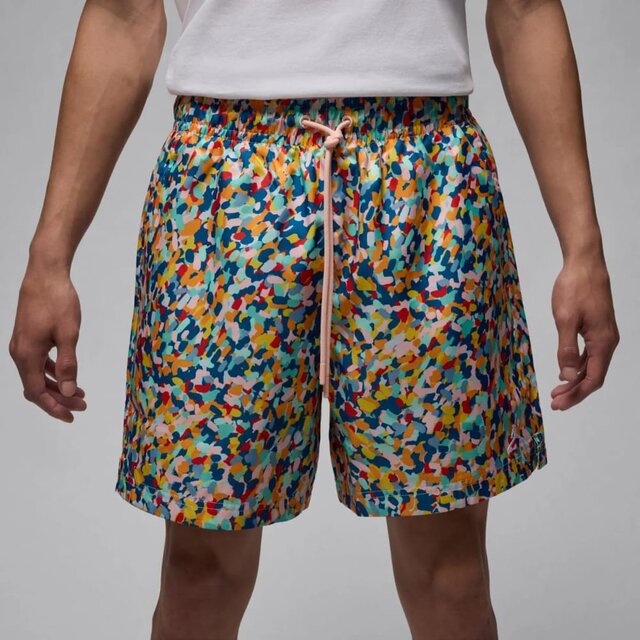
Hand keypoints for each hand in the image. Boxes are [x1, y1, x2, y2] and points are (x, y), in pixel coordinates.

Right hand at [9, 267, 85, 421]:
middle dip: (58, 399)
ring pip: (36, 375)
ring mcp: (22, 345)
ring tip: (79, 393)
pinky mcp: (28, 337)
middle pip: (36, 387)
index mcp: (27, 355)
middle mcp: (19, 353)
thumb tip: (69, 391)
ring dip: (56, 386)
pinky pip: (37, 362)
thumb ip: (68, 365)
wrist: (45, 274)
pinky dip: (51, 372)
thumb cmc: (58, 301)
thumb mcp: (68, 335)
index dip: (54, 407)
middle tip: (82, 405)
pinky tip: (66, 374)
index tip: (73, 415)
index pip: (37, 392)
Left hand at [550, 257, 618, 409]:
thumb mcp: (565, 319)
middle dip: (575, 391)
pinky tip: (567, 370)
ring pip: (592, 366)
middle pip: (593, 376)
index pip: (592, 379)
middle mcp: (608, 341)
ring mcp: (604, 335)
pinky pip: (590, 354)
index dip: (576, 394)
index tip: (559, 403)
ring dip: (575, 380)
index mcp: (603, 342)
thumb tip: (568, 375)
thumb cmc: (575, 288)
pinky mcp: (598, 328)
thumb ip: (567, 349)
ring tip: (557, 391)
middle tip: (555, 402)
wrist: (585, 264)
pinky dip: (578, 365)